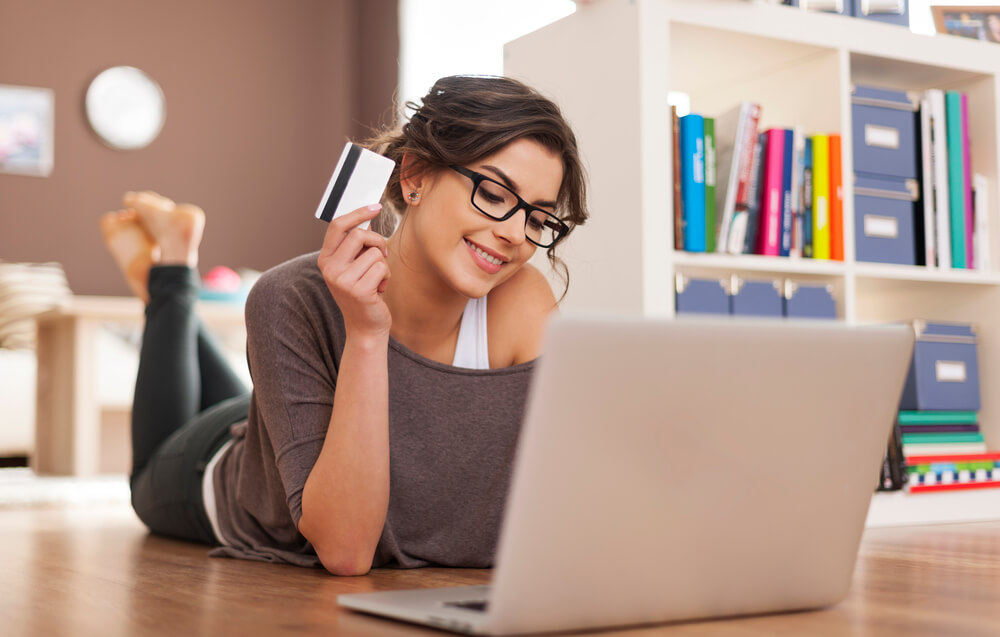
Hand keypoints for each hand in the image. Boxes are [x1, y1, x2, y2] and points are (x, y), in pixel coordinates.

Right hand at [317, 204, 391, 340]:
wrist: (365, 328)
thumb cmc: (363, 294)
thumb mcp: (354, 268)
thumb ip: (356, 246)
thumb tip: (367, 218)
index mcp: (325, 260)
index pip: (338, 226)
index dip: (358, 213)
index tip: (375, 206)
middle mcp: (330, 269)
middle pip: (358, 235)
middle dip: (377, 241)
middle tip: (382, 253)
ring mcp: (342, 281)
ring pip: (374, 252)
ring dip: (383, 264)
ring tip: (377, 280)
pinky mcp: (359, 291)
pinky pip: (382, 267)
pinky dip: (386, 276)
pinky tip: (379, 290)